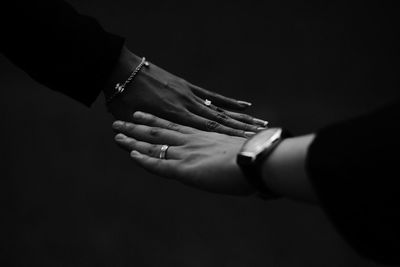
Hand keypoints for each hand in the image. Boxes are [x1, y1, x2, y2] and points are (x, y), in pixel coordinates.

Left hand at [105, 47, 267, 137]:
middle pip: (220, 120)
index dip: (228, 138)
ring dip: (240, 119)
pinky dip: (228, 102)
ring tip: (260, 124)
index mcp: (174, 116)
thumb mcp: (136, 122)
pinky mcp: (188, 88)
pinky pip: (212, 97)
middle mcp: (186, 106)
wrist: (121, 68)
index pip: (208, 130)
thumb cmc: (122, 97)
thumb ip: (150, 136)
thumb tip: (159, 154)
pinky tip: (245, 106)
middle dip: (241, 130)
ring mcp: (189, 96)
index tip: (247, 145)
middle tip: (262, 137)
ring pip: (220, 110)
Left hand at [112, 111, 255, 195]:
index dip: (153, 120)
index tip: (139, 115)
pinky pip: (160, 164)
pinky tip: (131, 156)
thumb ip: (227, 143)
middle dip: (137, 126)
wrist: (259, 158)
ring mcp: (187, 151)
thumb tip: (227, 147)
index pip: (171, 125)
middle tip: (120, 121)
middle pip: (158, 130)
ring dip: (134, 139)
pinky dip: (144, 160)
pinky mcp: (186, 168)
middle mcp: (192, 137)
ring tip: (116, 134)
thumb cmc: (256, 153)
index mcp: (203, 132)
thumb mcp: (238, 144)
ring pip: (155, 143)